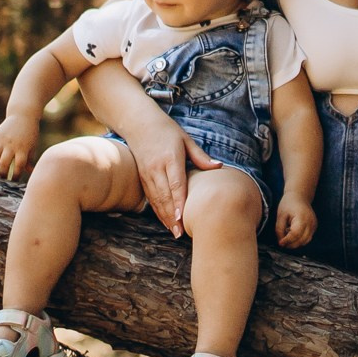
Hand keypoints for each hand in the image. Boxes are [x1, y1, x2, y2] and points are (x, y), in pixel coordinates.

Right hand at [0, 113, 40, 178]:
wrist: (22, 115)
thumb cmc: (30, 132)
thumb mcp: (32, 145)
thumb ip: (30, 159)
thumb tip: (30, 172)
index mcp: (23, 148)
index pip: (19, 166)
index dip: (16, 175)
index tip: (15, 180)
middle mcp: (11, 145)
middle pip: (4, 164)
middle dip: (3, 175)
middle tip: (4, 179)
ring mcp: (2, 141)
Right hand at [127, 116, 219, 236]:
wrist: (138, 123)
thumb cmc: (167, 130)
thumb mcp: (186, 139)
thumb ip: (200, 156)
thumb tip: (219, 167)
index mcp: (170, 158)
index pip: (175, 183)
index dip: (178, 202)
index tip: (182, 218)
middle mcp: (156, 168)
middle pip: (165, 196)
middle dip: (172, 216)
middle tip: (180, 233)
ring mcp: (147, 174)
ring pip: (156, 199)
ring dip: (164, 217)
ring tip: (175, 232)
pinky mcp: (142, 177)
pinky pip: (150, 197)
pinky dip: (158, 211)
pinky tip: (165, 221)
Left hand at [274, 192, 317, 248]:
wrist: (299, 196)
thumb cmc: (288, 204)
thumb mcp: (280, 216)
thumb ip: (279, 230)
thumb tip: (281, 242)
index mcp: (302, 218)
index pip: (295, 234)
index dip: (287, 240)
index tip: (280, 243)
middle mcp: (310, 222)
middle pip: (301, 240)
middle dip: (291, 244)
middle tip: (282, 242)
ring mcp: (314, 225)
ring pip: (305, 241)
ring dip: (295, 243)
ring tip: (287, 236)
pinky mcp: (314, 227)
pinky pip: (308, 238)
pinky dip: (300, 240)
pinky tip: (293, 234)